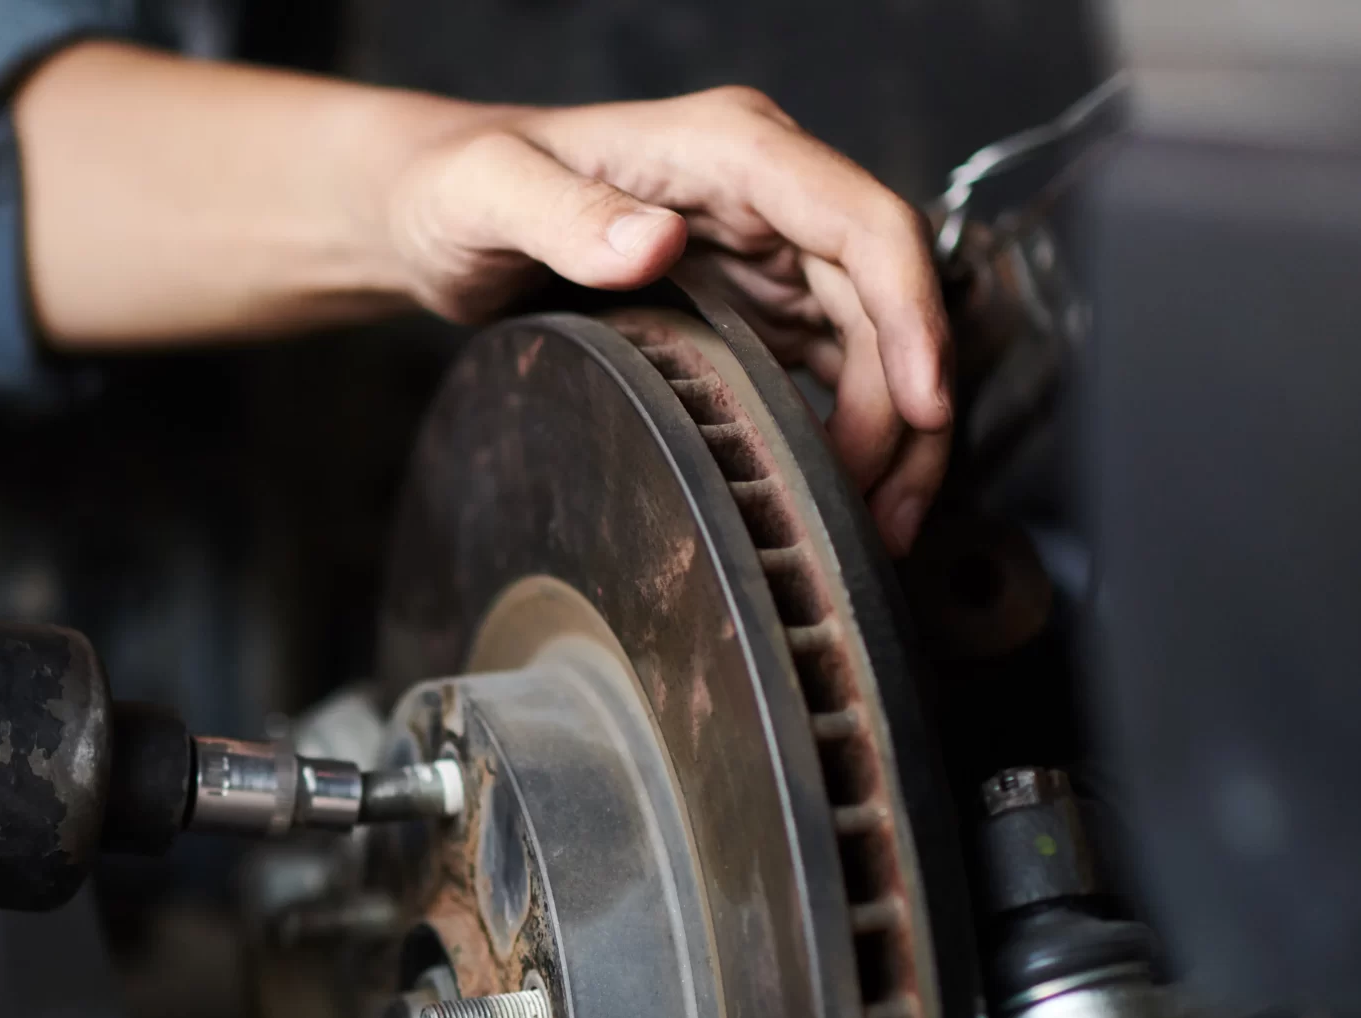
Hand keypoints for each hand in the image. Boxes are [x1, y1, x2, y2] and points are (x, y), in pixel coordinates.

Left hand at [378, 85, 951, 553]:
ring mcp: (763, 253)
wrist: (433, 211)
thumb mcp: (487, 191)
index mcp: (730, 149)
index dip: (911, 312)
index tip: (927, 403)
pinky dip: (846, 432)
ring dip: (890, 433)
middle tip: (893, 511)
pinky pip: (829, 369)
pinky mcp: (749, 307)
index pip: (860, 223)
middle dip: (909, 404)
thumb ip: (561, 213)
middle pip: (885, 295)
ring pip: (871, 341)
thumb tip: (649, 244)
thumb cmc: (457, 185)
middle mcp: (766, 196)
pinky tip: (835, 495)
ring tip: (878, 525)